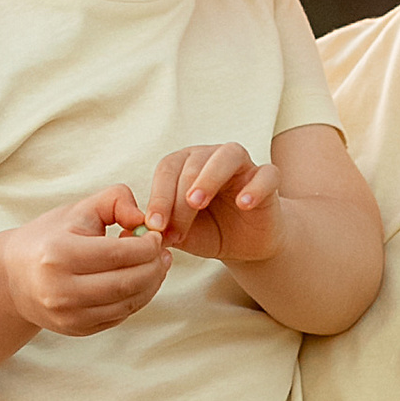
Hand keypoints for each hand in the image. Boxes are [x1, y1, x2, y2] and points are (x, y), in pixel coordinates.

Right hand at [0, 187, 170, 338]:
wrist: (14, 277)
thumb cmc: (51, 237)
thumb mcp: (78, 209)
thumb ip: (115, 200)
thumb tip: (144, 219)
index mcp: (58, 254)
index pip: (117, 254)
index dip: (147, 246)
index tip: (156, 237)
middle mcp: (60, 289)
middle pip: (126, 282)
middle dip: (154, 267)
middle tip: (164, 253)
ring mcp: (68, 314)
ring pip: (127, 303)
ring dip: (151, 284)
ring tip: (156, 266)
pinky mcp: (76, 329)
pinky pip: (119, 316)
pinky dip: (137, 299)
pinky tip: (140, 281)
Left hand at [142, 143, 280, 267]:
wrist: (245, 245)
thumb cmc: (209, 232)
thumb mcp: (181, 234)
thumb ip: (161, 230)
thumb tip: (131, 235)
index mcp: (186, 165)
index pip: (168, 169)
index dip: (158, 195)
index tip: (153, 225)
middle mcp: (212, 157)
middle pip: (193, 163)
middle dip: (179, 197)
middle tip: (174, 228)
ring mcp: (243, 166)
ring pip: (228, 155)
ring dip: (209, 177)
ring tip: (197, 203)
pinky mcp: (268, 180)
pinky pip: (266, 174)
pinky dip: (254, 187)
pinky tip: (243, 204)